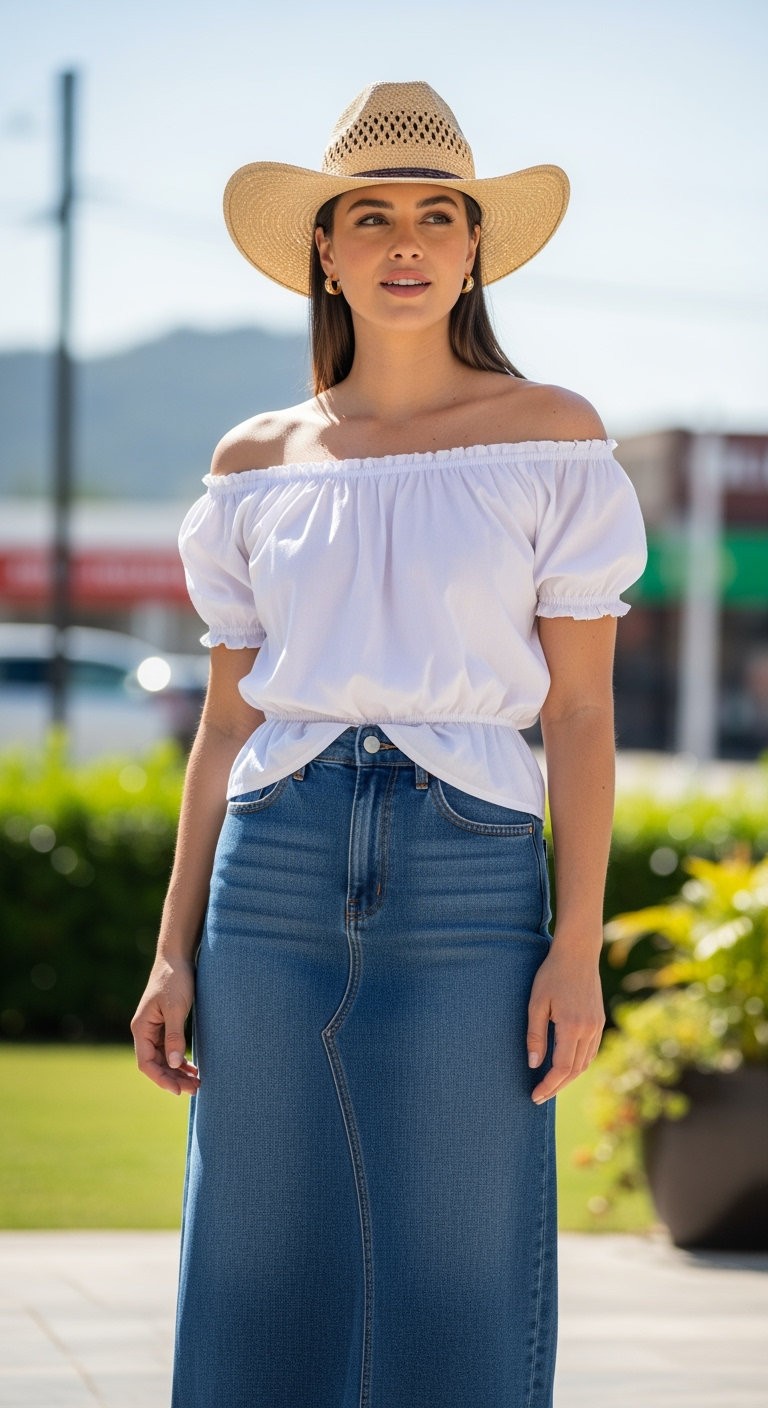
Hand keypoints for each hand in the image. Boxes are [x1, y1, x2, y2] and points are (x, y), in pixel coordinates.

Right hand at [131, 956, 200, 1095]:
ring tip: (197, 1082)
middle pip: (156, 1063)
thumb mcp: (176, 1008)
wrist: (177, 957)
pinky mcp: (165, 1024)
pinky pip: (169, 1048)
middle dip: (173, 1078)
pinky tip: (192, 1067)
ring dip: (178, 1071)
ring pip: (164, 1058)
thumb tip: (175, 1065)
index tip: (178, 1091)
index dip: (161, 1079)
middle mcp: (145, 1031)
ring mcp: (154, 1028)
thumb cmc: (175, 979)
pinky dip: (180, 1059)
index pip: (146, 1063)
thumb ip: (174, 1036)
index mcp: (142, 1028)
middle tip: (196, 1088)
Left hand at [526, 941, 604, 1102]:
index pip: (561, 1068)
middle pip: (574, 1070)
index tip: (534, 1095)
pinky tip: (565, 1067)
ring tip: (550, 1086)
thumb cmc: (552, 975)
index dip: (548, 1085)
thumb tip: (533, 1065)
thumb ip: (535, 1035)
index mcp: (572, 1026)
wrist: (578, 953)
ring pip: (584, 1063)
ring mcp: (597, 1026)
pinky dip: (578, 1064)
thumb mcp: (536, 1003)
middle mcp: (589, 1030)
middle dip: (557, 1087)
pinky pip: (590, 1052)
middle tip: (539, 1097)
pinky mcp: (599, 1021)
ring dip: (568, 1078)